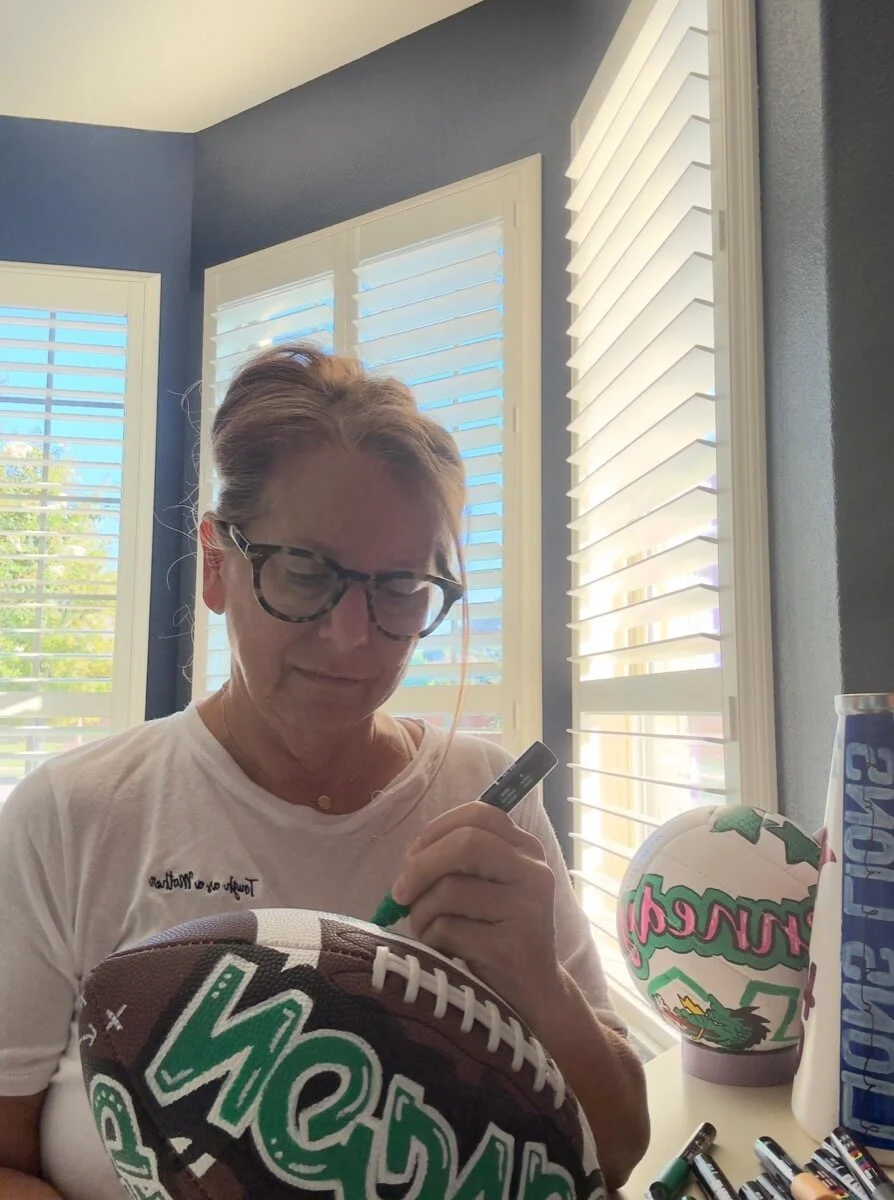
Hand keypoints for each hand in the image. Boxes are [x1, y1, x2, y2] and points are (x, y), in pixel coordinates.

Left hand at [390, 801, 562, 1016]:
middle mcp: (533, 872)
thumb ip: (458, 862)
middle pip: (465, 844)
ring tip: (428, 930)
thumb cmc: (497, 932)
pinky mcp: (511, 946)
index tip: (412, 855)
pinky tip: (443, 951)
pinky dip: (432, 940)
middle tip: (399, 893)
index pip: (479, 815)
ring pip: (450, 890)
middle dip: (421, 867)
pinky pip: (449, 929)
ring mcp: (527, 909)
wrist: (533, 992)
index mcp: (526, 849)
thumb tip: (409, 859)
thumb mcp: (488, 887)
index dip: (437, 830)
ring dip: (422, 913)